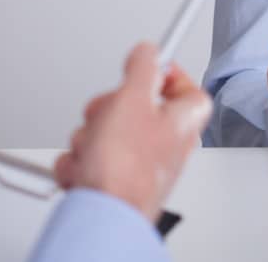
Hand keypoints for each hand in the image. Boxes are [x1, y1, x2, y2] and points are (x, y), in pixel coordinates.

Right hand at [54, 43, 210, 221]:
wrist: (102, 215)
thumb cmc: (126, 168)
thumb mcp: (132, 98)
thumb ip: (142, 67)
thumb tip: (149, 51)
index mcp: (184, 120)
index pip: (185, 86)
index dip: (165, 73)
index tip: (146, 67)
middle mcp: (167, 142)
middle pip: (135, 106)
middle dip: (109, 109)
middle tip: (107, 117)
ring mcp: (140, 162)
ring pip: (107, 131)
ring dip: (90, 137)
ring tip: (95, 150)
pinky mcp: (114, 180)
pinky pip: (92, 157)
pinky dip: (82, 161)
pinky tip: (86, 170)